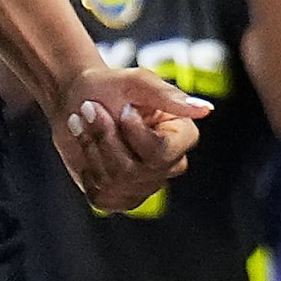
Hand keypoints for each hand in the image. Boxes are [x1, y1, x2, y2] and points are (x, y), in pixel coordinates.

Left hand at [52, 64, 208, 213]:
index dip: (133, 132)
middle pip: (134, 171)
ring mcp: (145, 185)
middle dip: (105, 137)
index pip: (161, 152)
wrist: (74, 99)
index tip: (123, 109)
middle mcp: (169, 164)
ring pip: (114, 182)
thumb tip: (205, 109)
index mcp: (182, 136)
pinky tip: (88, 149)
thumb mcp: (138, 82)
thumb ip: (170, 97)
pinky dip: (86, 170)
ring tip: (86, 123)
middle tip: (91, 109)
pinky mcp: (119, 198)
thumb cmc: (110, 86)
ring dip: (91, 148)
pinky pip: (100, 195)